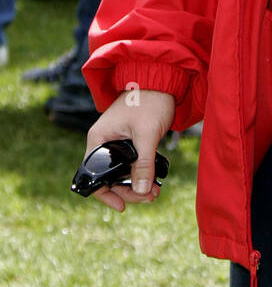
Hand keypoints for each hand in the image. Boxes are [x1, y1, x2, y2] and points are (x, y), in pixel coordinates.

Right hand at [84, 90, 175, 212]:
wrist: (162, 80)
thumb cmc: (150, 101)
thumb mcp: (146, 135)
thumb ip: (143, 164)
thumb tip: (142, 192)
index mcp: (98, 140)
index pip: (94, 177)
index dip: (106, 194)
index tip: (122, 207)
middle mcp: (103, 143)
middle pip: (109, 178)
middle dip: (129, 191)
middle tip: (149, 198)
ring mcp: (116, 143)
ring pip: (122, 174)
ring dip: (137, 185)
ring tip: (155, 193)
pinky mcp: (130, 142)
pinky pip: (131, 165)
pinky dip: (141, 175)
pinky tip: (154, 183)